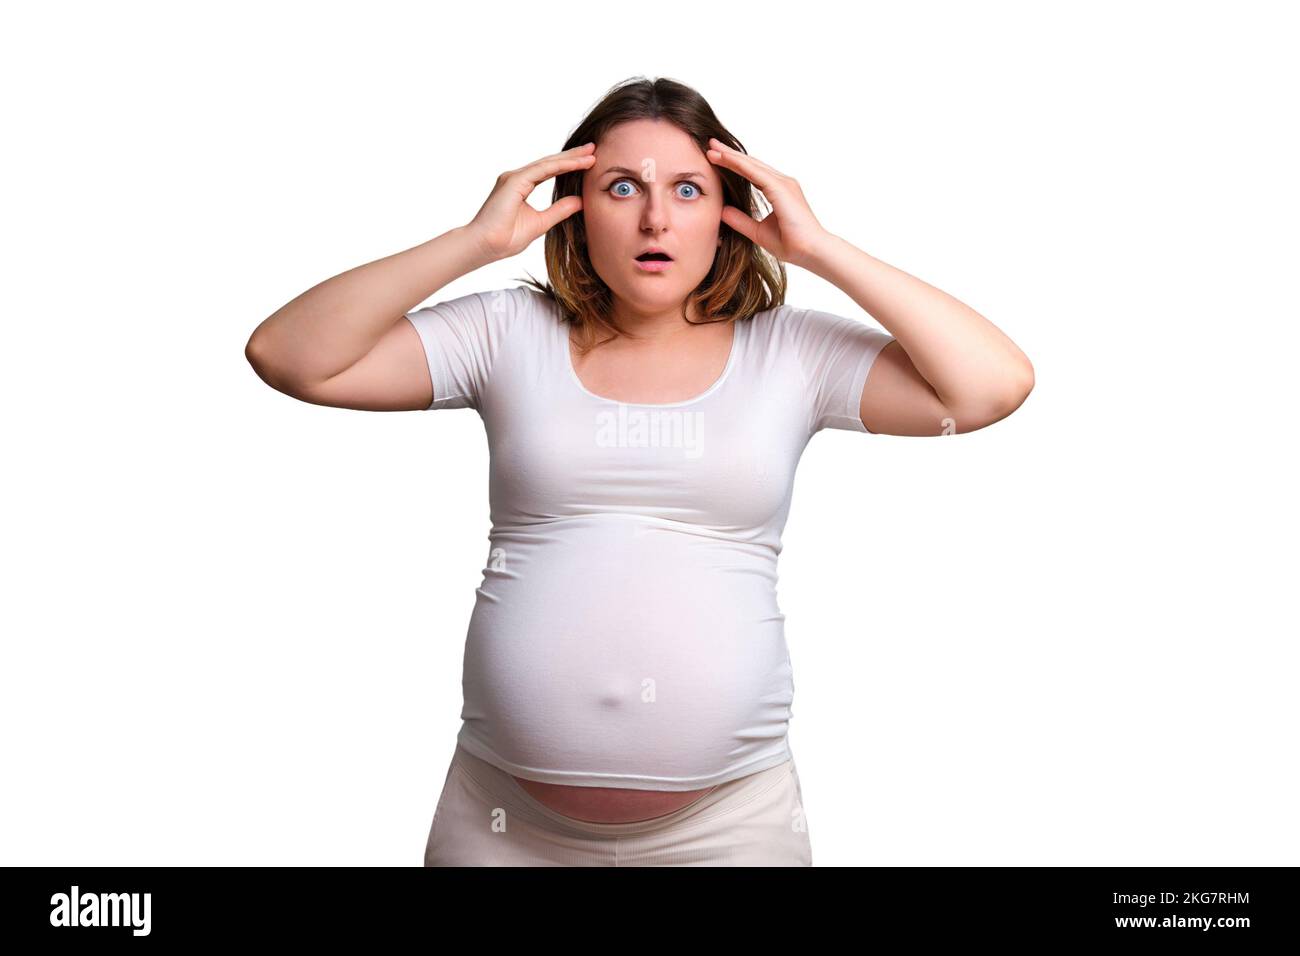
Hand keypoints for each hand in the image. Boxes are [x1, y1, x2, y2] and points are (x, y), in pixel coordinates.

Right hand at [465, 143, 595, 260]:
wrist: (486, 246)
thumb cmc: (506, 239)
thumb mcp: (541, 222)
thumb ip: (559, 210)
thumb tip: (580, 201)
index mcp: (521, 186)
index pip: (550, 171)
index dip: (569, 165)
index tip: (589, 161)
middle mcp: (517, 178)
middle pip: (550, 163)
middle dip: (572, 156)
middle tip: (593, 148)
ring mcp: (514, 177)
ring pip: (548, 163)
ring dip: (570, 158)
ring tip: (590, 153)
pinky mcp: (514, 180)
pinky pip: (543, 169)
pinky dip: (561, 165)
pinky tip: (577, 163)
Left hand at [705, 137, 831, 269]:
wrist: (810, 252)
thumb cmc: (791, 244)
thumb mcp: (758, 232)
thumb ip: (741, 220)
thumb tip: (722, 210)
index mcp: (778, 191)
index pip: (752, 173)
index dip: (734, 165)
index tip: (716, 157)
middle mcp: (782, 183)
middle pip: (751, 164)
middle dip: (730, 154)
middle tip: (711, 144)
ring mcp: (783, 183)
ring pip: (751, 165)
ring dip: (731, 156)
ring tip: (712, 147)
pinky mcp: (781, 188)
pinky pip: (755, 172)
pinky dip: (739, 164)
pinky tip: (724, 158)